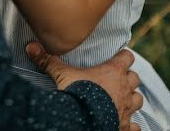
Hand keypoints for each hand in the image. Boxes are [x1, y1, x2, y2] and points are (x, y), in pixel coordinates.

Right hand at [28, 42, 142, 130]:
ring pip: (138, 100)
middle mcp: (124, 88)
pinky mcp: (125, 126)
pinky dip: (131, 124)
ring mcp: (127, 108)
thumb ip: (49, 61)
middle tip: (118, 80)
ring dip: (132, 99)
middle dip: (128, 79)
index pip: (127, 57)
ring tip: (123, 101)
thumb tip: (31, 47)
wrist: (83, 120)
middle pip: (135, 78)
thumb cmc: (77, 93)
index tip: (118, 58)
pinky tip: (125, 124)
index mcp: (113, 71)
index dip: (123, 57)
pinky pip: (135, 125)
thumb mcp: (62, 75)